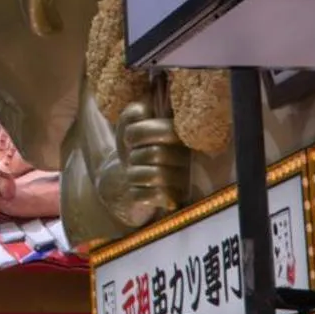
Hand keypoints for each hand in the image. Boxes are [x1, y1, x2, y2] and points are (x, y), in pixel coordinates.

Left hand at [108, 100, 190, 225]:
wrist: (125, 175)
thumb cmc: (132, 145)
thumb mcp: (130, 122)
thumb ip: (136, 111)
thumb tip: (146, 113)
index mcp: (182, 135)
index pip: (164, 131)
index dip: (136, 133)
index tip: (130, 138)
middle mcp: (189, 159)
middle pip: (157, 154)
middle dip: (135, 155)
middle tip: (134, 158)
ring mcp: (183, 183)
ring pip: (154, 176)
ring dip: (134, 174)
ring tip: (136, 172)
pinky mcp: (174, 202)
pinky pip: (150, 196)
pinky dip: (136, 192)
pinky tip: (139, 188)